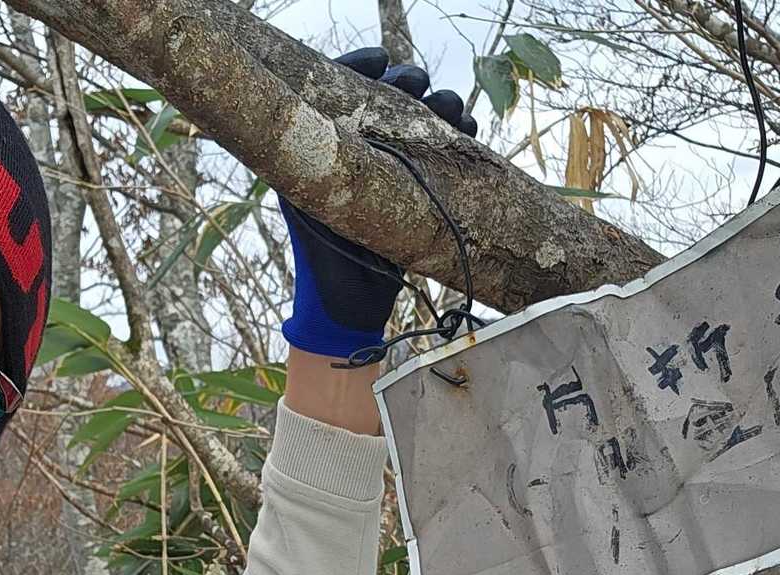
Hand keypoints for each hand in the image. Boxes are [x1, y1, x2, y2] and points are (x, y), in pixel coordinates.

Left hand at [278, 46, 477, 359]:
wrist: (352, 307)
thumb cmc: (323, 263)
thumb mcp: (309, 206)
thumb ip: (319, 164)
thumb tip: (334, 116)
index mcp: (324, 148)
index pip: (340, 86)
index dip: (360, 65)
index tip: (381, 62)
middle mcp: (358, 151)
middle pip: (386, 96)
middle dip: (408, 85)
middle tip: (419, 86)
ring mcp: (392, 167)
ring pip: (421, 119)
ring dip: (442, 106)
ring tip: (455, 112)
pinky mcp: (420, 187)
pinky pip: (445, 149)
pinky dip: (461, 135)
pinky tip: (469, 131)